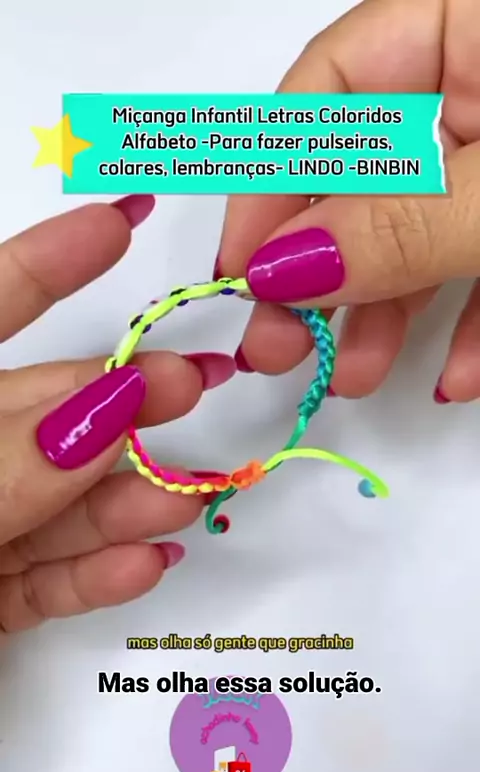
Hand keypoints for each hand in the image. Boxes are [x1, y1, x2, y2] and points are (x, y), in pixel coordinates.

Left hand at [0, 196, 234, 634]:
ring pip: (57, 505)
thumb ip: (5, 463)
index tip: (116, 221)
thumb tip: (105, 407)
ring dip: (126, 499)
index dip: (45, 266)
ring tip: (187, 494)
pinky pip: (44, 583)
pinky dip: (95, 576)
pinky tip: (146, 563)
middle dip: (119, 403)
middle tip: (192, 383)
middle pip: (44, 419)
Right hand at [216, 0, 479, 404]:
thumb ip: (404, 227)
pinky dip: (467, 323)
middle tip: (280, 345)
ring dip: (385, 314)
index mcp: (471, 23)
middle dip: (323, 271)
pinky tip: (452, 375)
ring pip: (425, 232)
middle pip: (368, 176)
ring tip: (351, 375)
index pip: (333, 87)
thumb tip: (284, 267)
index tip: (241, 268)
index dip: (274, 179)